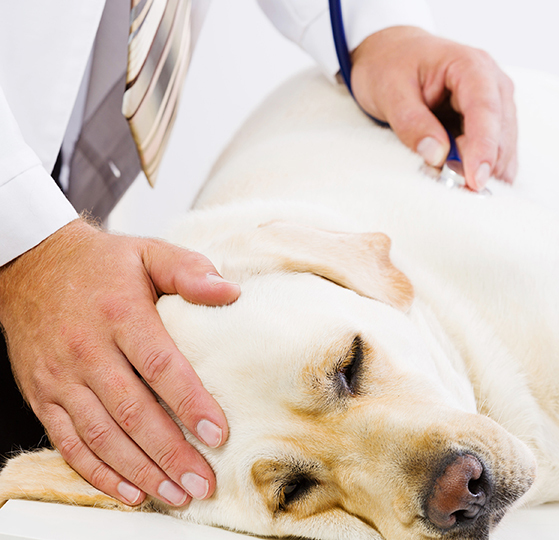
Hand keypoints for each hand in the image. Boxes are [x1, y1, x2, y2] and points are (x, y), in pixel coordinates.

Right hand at [0, 219, 239, 505]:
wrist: (31, 265)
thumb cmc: (102, 264)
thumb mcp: (148, 252)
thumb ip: (190, 271)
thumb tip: (230, 293)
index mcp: (119, 313)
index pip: (158, 365)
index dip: (189, 403)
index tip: (218, 433)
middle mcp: (86, 350)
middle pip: (132, 411)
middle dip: (170, 452)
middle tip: (204, 482)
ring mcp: (61, 377)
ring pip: (101, 435)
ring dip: (140, 471)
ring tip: (177, 494)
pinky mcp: (43, 396)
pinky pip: (69, 442)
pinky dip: (99, 472)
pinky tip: (130, 490)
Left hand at [350, 26, 516, 190]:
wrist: (392, 54)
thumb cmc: (390, 65)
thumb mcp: (389, 90)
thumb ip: (411, 122)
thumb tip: (437, 156)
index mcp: (470, 66)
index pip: (485, 109)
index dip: (483, 148)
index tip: (475, 180)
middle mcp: (493, 83)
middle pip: (501, 133)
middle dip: (482, 166)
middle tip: (453, 189)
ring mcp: (497, 104)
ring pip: (504, 148)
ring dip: (483, 171)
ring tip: (452, 184)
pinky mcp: (493, 124)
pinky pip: (497, 154)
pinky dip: (483, 170)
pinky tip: (464, 181)